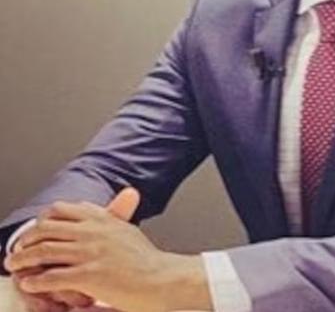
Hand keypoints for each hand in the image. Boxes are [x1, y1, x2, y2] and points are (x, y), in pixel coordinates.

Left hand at [4, 194, 210, 311]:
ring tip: (15, 266)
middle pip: (47, 227)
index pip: (62, 209)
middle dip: (27, 238)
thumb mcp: (126, 230)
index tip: (35, 229)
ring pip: (44, 251)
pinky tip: (30, 284)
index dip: (43, 218)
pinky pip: (53, 277)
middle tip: (18, 249)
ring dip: (24, 259)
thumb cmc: (146, 260)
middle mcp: (94, 231)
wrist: (161, 279)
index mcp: (103, 218)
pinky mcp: (89, 275)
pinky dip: (36, 282)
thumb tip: (89, 207)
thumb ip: (107, 217)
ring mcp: (91, 252)